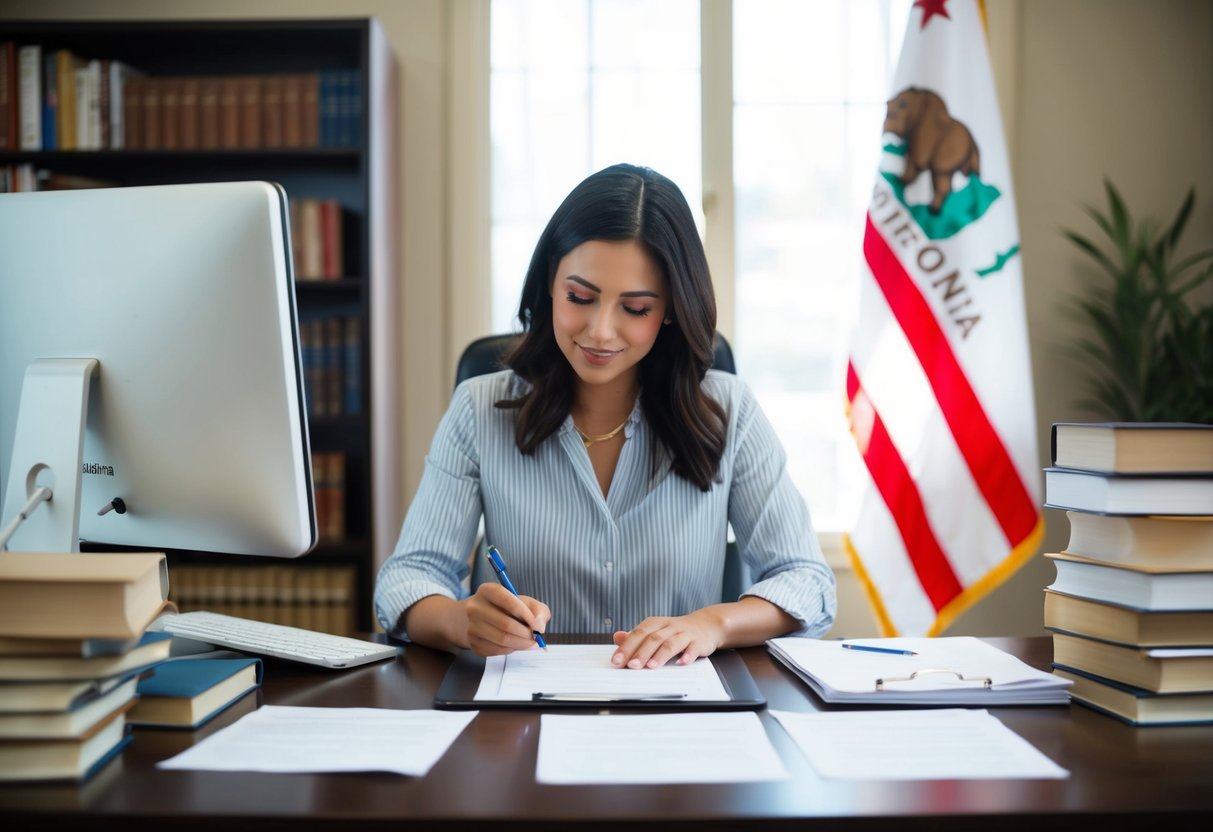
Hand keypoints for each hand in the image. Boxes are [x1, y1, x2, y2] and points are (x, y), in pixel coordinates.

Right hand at [463, 582, 549, 656]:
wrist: (481, 618)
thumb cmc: (507, 608)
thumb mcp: (524, 601)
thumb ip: (538, 610)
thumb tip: (539, 626)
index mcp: (488, 591)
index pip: (509, 602)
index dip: (527, 616)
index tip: (538, 626)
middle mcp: (475, 608)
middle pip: (506, 624)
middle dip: (526, 634)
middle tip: (536, 638)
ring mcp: (472, 626)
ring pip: (502, 640)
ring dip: (522, 644)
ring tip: (530, 642)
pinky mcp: (473, 643)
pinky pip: (497, 650)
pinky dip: (511, 650)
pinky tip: (516, 644)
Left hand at [610, 609, 725, 668]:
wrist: (705, 625)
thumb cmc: (675, 631)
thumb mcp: (655, 631)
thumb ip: (636, 636)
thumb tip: (617, 637)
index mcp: (655, 623)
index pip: (638, 634)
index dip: (627, 647)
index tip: (616, 660)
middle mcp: (668, 626)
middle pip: (653, 638)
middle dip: (641, 652)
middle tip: (632, 666)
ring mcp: (684, 633)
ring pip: (671, 643)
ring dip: (661, 655)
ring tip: (652, 666)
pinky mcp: (698, 642)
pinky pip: (693, 648)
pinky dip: (687, 655)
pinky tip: (682, 662)